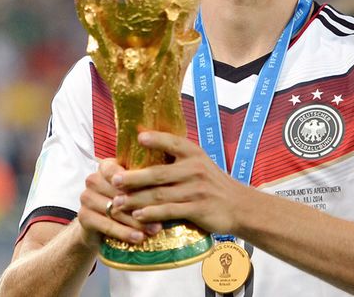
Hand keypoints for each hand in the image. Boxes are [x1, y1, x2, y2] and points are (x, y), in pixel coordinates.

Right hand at [77, 158, 161, 248]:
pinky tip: (138, 238)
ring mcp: (86, 198)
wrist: (99, 226)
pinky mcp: (83, 217)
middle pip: (121, 192)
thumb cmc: (126, 201)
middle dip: (143, 204)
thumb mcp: (135, 187)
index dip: (139, 179)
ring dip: (136, 221)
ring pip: (116, 209)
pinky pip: (106, 225)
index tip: (160, 187)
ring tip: (155, 229)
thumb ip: (148, 177)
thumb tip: (177, 172)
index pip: (123, 169)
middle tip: (164, 214)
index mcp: (106, 166)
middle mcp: (93, 179)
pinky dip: (124, 232)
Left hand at [111, 131, 248, 233]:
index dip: (157, 139)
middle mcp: (195, 169)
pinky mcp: (198, 209)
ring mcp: (197, 190)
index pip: (173, 143)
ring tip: (118, 203)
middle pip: (159, 173)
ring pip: (160, 194)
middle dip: (134, 178)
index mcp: (194, 154)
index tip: (139, 137)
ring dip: (136, 199)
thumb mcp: (200, 164)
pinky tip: (138, 215)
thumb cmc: (212, 184)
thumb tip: (143, 149)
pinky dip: (152, 214)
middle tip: (115, 180)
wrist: (239, 205)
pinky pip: (170, 211)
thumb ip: (177, 159)